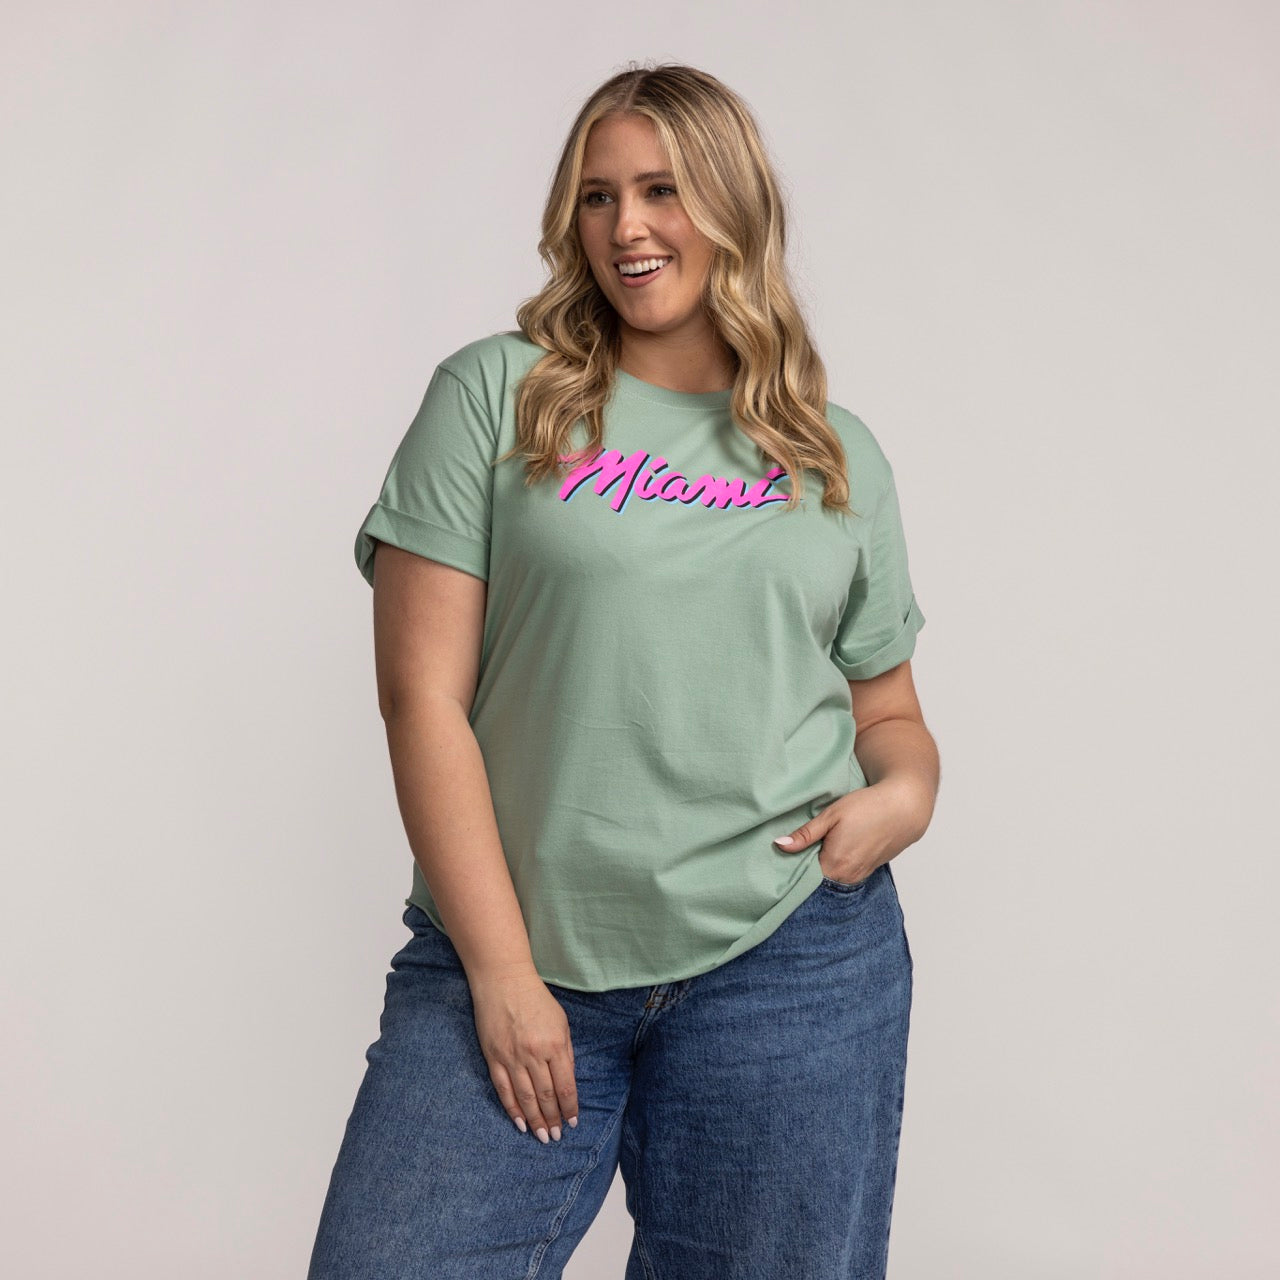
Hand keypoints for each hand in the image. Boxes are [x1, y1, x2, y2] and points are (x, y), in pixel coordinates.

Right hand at [468, 967, 579, 1143]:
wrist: (504, 981)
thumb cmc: (537, 999)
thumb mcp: (561, 1022)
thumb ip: (566, 1052)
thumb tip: (568, 1081)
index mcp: (555, 1045)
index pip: (565, 1086)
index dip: (569, 1108)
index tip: (572, 1122)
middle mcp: (534, 1054)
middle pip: (546, 1096)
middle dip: (553, 1119)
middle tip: (556, 1136)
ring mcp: (512, 1058)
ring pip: (525, 1098)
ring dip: (535, 1120)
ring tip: (542, 1136)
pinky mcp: (493, 1058)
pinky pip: (503, 1090)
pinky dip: (512, 1109)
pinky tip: (520, 1123)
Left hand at [773, 778, 927, 883]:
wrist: (904, 807)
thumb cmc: (868, 807)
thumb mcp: (831, 815)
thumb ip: (805, 834)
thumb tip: (780, 845)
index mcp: (834, 864)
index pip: (803, 878)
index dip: (792, 868)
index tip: (781, 860)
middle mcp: (847, 876)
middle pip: (817, 880)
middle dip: (805, 868)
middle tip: (796, 851)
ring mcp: (860, 875)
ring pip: (832, 877)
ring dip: (822, 866)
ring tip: (816, 848)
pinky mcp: (869, 871)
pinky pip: (845, 874)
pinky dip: (837, 865)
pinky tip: (835, 849)